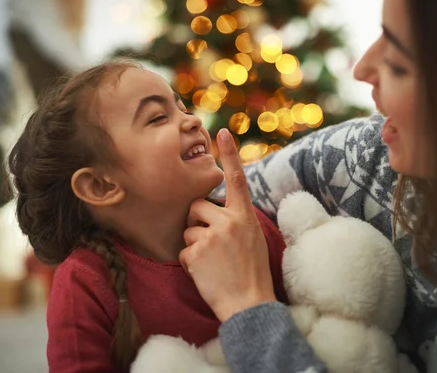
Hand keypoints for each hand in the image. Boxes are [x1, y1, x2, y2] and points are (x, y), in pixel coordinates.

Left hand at [179, 129, 276, 321]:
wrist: (249, 304)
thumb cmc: (252, 272)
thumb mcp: (254, 238)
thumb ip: (237, 219)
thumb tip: (217, 207)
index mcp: (245, 216)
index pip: (237, 179)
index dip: (229, 154)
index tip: (220, 132)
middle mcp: (229, 221)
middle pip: (197, 206)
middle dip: (198, 221)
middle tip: (212, 244)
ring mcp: (212, 236)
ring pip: (188, 229)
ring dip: (194, 245)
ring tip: (213, 263)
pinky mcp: (196, 253)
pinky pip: (183, 250)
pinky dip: (190, 263)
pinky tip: (206, 273)